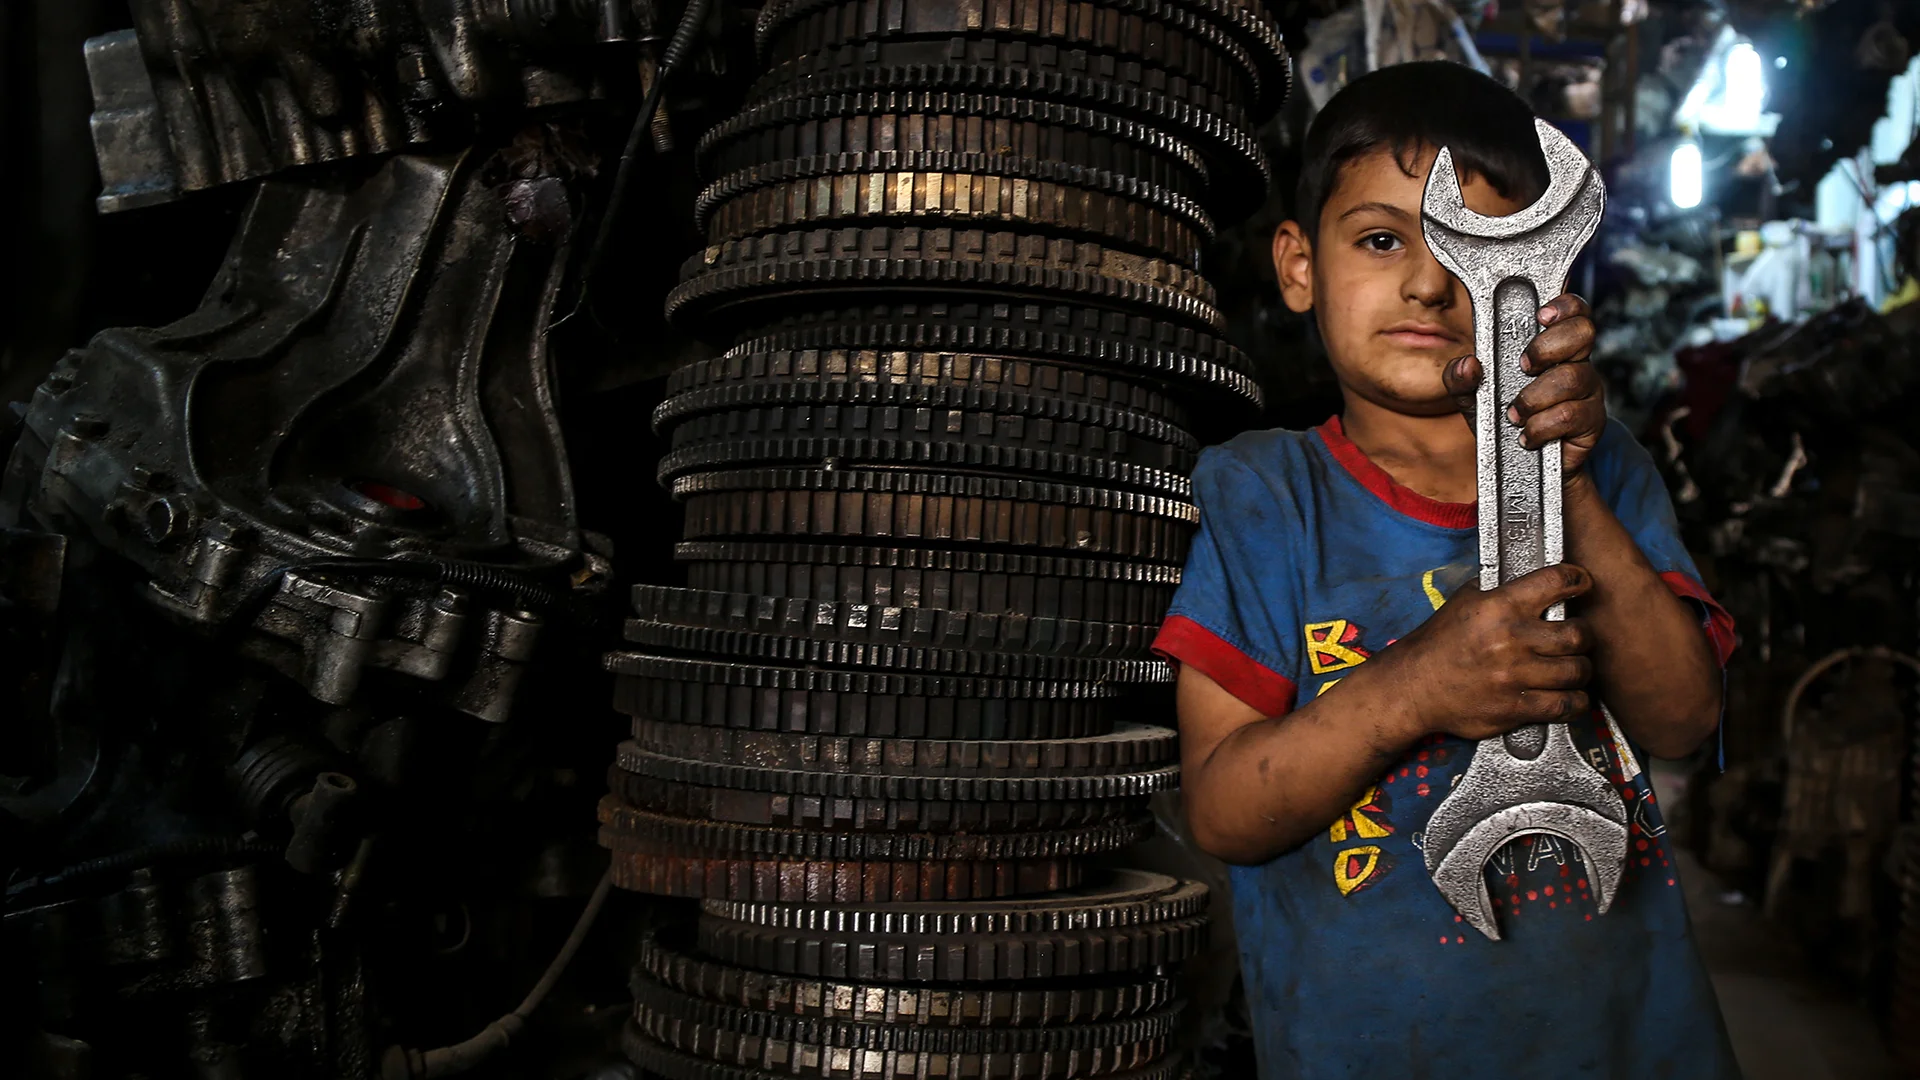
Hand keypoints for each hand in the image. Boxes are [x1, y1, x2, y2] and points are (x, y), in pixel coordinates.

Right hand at [1375, 563, 1594, 742]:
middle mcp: (1512, 639)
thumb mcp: (1463, 602)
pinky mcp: (1516, 708)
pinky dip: (1575, 700)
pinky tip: (1569, 695)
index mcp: (1500, 606)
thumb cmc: (1438, 644)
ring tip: (1572, 667)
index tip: (1581, 583)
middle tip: (1576, 637)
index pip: (1557, 582)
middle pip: (1578, 634)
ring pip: (1578, 671)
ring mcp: (1515, 676)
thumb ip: (1498, 591)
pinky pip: (1566, 705)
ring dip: (1580, 669)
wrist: (1414, 687)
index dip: (1577, 580)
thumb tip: (1529, 582)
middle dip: (1583, 635)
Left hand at [1441, 293, 1604, 474]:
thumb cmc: (1500, 420)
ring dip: (1535, 397)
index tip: (1541, 317)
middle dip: (1547, 347)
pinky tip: (1528, 434)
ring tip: (1516, 413)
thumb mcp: (1471, 396)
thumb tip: (1467, 364)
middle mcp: (1574, 362)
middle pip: (1583, 332)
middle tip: (1523, 367)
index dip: (1565, 306)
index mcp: (1550, 346)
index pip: (1573, 310)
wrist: (1522, 464)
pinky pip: (1571, 415)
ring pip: (1573, 377)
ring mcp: (1588, 390)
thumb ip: (1459, 377)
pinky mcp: (1592, 421)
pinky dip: (1541, 426)